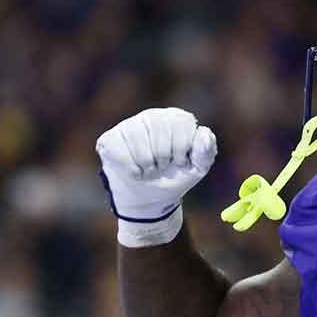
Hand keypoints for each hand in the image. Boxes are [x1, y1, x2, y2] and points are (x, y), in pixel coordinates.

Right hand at [96, 108, 217, 221]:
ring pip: (137, 138)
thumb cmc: (174, 178)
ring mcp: (129, 125)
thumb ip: (206, 151)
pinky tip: (135, 172)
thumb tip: (204, 134)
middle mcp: (152, 116)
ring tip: (149, 170)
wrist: (150, 199)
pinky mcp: (110, 139)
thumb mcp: (197, 169)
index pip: (181, 122)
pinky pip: (119, 149)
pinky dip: (130, 168)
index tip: (180, 161)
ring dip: (146, 164)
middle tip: (162, 167)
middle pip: (158, 128)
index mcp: (176, 119)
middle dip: (163, 156)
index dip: (181, 147)